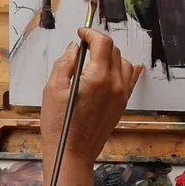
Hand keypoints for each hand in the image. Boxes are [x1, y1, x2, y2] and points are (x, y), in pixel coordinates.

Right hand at [42, 29, 140, 185]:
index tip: (81, 32)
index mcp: (97, 77)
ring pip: (123, 63)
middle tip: (84, 44)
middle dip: (99, 43)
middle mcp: (114, 84)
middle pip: (113, 51)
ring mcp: (121, 95)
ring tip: (96, 57)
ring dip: (111, 55)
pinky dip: (128, 69)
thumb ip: (65, 63)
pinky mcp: (122, 104)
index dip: (91, 33)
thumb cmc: (59, 125)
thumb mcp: (53, 89)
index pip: (102, 43)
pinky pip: (130, 80)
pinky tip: (131, 65)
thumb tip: (74, 48)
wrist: (73, 153)